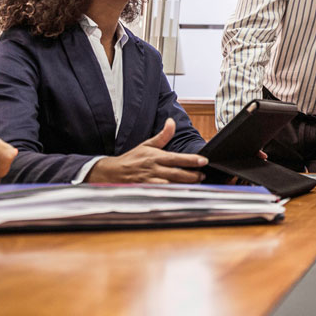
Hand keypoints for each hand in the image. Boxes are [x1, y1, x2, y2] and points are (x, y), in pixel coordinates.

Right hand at [86, 118, 207, 183]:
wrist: (112, 173)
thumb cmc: (132, 159)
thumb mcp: (147, 145)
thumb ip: (163, 135)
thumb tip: (171, 122)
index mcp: (155, 157)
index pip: (177, 158)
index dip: (191, 160)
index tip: (203, 161)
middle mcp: (153, 169)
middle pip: (177, 174)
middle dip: (192, 176)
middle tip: (203, 175)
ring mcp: (150, 182)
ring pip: (171, 185)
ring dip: (185, 186)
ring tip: (197, 184)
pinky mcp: (147, 191)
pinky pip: (163, 194)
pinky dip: (173, 194)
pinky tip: (182, 194)